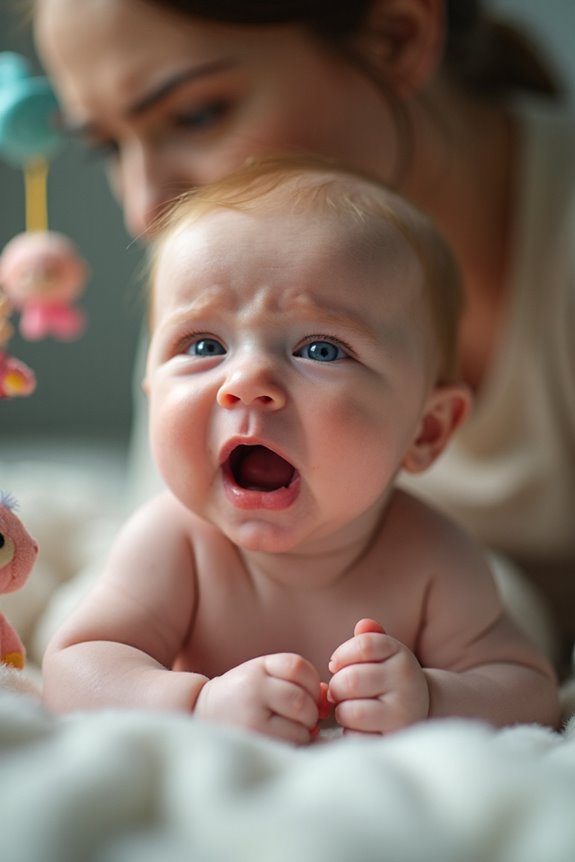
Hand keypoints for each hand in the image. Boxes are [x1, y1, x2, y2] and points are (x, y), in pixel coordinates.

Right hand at [195, 653, 320, 743]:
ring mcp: (252, 715)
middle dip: (310, 711)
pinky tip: (283, 740)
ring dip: (305, 730)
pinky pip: (292, 742)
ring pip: (301, 723)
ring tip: (289, 729)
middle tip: (301, 717)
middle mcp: (253, 687)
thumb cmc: (241, 696)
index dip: (312, 683)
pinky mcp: (254, 739)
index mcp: (258, 667)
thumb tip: (327, 698)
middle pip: (302, 699)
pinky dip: (296, 743)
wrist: (199, 714)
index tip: (307, 694)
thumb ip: (296, 682)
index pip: (299, 667)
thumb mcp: (264, 678)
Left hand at [328, 619, 428, 734]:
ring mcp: (403, 713)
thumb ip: (370, 637)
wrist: (421, 707)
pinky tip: (358, 727)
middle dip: (336, 687)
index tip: (337, 665)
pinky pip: (357, 738)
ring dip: (341, 711)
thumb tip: (363, 625)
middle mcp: (407, 683)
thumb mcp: (384, 653)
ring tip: (349, 708)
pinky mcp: (396, 739)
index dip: (341, 655)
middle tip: (339, 691)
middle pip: (350, 680)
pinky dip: (350, 733)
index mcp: (401, 656)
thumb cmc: (389, 677)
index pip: (362, 645)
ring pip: (351, 712)